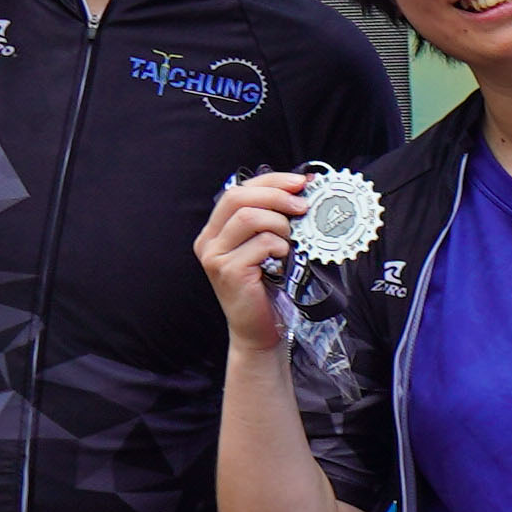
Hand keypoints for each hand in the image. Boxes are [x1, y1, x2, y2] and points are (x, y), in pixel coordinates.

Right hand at [196, 167, 315, 356]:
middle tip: (302, 205)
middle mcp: (208, 240)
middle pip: (238, 197)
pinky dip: (280, 246)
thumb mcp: (265, 247)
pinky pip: (261, 244)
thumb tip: (300, 190)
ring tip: (291, 239)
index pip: (238, 190)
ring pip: (249, 217)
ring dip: (279, 223)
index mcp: (215, 229)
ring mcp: (214, 256)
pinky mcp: (228, 271)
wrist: (259, 330)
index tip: (300, 182)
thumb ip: (270, 219)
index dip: (271, 181)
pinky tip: (284, 259)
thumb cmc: (266, 287)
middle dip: (276, 195)